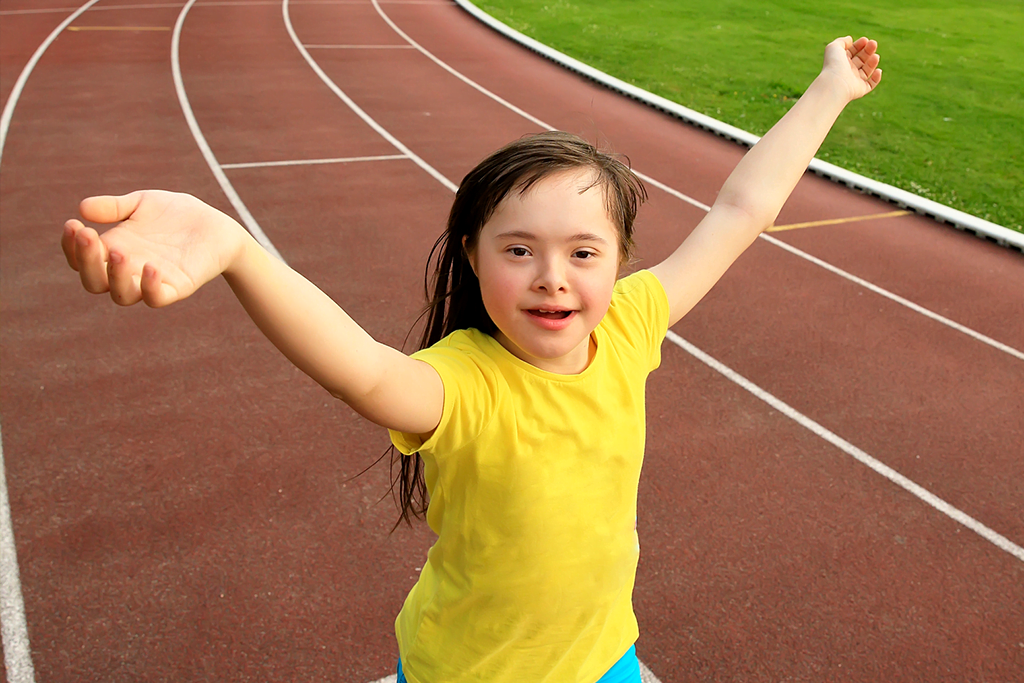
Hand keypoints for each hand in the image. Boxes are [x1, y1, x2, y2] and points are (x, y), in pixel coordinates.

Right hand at [61, 190, 245, 306]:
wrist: (215, 225)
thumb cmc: (174, 214)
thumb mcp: (142, 203)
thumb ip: (115, 207)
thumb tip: (82, 208)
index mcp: (113, 251)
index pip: (81, 260)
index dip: (71, 247)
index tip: (73, 224)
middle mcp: (127, 272)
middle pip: (95, 282)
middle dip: (86, 261)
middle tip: (87, 234)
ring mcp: (151, 282)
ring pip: (122, 295)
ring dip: (115, 276)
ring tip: (118, 251)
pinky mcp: (176, 288)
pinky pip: (157, 298)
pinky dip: (151, 288)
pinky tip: (151, 266)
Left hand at [822, 36, 881, 101]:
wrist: (835, 83)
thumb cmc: (833, 64)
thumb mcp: (834, 47)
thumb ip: (842, 41)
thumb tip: (850, 39)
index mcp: (840, 62)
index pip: (852, 52)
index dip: (859, 45)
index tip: (865, 40)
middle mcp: (847, 71)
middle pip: (861, 60)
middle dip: (868, 51)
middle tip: (873, 44)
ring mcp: (853, 81)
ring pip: (866, 71)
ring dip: (873, 62)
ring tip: (875, 56)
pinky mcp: (860, 90)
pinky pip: (870, 85)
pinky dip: (876, 78)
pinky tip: (878, 70)